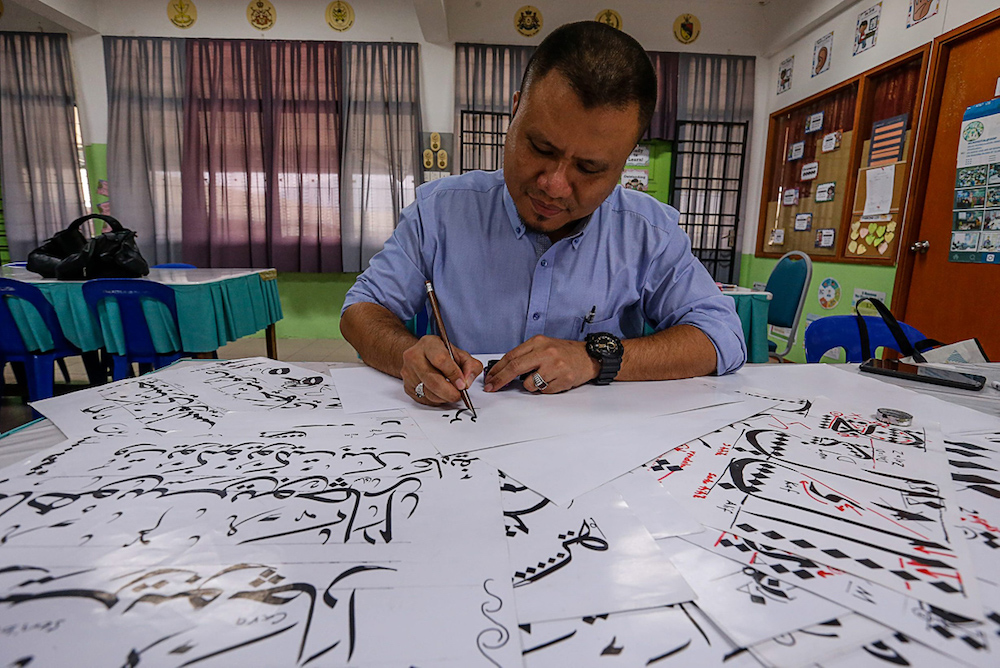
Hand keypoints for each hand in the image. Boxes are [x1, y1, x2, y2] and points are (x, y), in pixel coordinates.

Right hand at [401, 335, 482, 405]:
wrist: (420, 355)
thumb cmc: (441, 354)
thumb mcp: (460, 354)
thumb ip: (470, 366)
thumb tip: (467, 382)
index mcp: (429, 343)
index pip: (441, 360)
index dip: (454, 374)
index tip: (462, 384)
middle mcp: (414, 356)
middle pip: (433, 380)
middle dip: (450, 392)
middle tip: (459, 395)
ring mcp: (408, 372)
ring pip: (429, 393)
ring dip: (444, 397)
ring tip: (450, 392)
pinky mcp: (407, 386)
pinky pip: (424, 399)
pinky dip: (436, 400)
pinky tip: (440, 393)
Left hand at [484, 335, 599, 393]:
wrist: (588, 356)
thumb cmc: (564, 352)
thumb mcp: (543, 346)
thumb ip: (525, 356)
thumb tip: (503, 370)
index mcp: (538, 342)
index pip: (512, 356)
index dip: (498, 369)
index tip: (490, 378)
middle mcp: (546, 352)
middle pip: (516, 368)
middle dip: (501, 380)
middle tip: (492, 387)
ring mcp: (555, 366)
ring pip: (529, 384)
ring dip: (531, 385)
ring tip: (544, 377)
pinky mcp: (563, 379)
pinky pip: (544, 390)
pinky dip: (545, 388)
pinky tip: (554, 380)